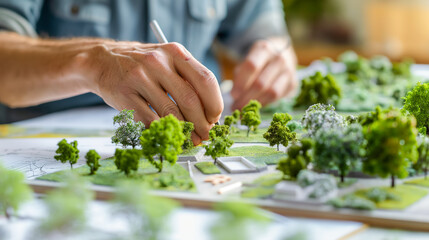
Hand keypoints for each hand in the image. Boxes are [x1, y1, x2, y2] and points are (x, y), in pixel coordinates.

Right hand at [85, 41, 222, 144]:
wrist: (102, 60)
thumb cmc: (141, 66)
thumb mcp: (167, 61)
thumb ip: (187, 81)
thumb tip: (209, 115)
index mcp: (175, 52)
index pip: (206, 79)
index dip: (214, 103)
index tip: (215, 118)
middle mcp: (158, 62)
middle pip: (190, 99)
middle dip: (202, 123)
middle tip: (205, 135)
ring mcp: (139, 77)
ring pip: (171, 113)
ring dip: (184, 132)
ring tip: (190, 139)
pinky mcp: (124, 95)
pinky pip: (149, 121)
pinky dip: (162, 132)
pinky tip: (167, 136)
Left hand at [230, 38, 296, 109]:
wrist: (281, 53)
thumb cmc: (259, 59)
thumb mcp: (247, 60)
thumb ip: (240, 75)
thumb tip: (235, 95)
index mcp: (264, 49)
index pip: (251, 66)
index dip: (241, 83)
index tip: (233, 95)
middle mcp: (279, 59)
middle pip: (261, 83)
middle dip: (246, 98)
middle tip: (235, 107)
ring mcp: (288, 71)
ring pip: (271, 92)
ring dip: (255, 103)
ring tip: (244, 109)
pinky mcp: (293, 83)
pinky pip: (277, 97)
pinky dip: (264, 103)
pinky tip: (256, 106)